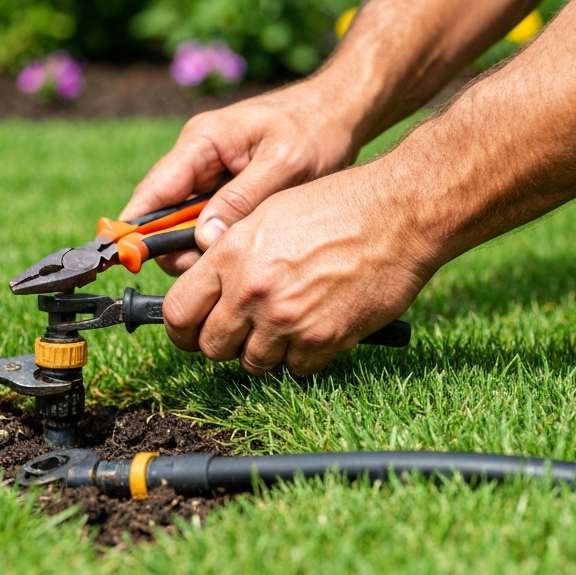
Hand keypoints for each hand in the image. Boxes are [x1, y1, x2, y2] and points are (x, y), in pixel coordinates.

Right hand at [119, 77, 367, 273]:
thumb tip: (203, 239)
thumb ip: (241, 200)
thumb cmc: (316, 129)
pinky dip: (222, 239)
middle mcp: (199, 157)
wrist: (343, 110)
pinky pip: (212, 221)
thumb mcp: (284, 165)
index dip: (136, 229)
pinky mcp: (229, 188)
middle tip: (212, 268)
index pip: (153, 191)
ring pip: (189, 223)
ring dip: (205, 246)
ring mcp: (212, 174)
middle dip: (180, 247)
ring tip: (240, 256)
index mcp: (202, 142)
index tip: (128, 260)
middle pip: (166, 215)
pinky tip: (248, 248)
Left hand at [162, 163, 436, 375]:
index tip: (191, 333)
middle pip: (211, 346)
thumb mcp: (268, 213)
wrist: (397, 216)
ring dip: (264, 351)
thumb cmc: (336, 206)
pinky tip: (315, 328)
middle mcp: (251, 291)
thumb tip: (208, 286)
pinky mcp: (321, 340)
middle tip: (241, 332)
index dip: (181, 329)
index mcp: (230, 255)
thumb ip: (231, 251)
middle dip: (222, 344)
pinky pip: (295, 368)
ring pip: (252, 363)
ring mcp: (286, 319)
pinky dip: (302, 356)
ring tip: (284, 326)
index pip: (179, 311)